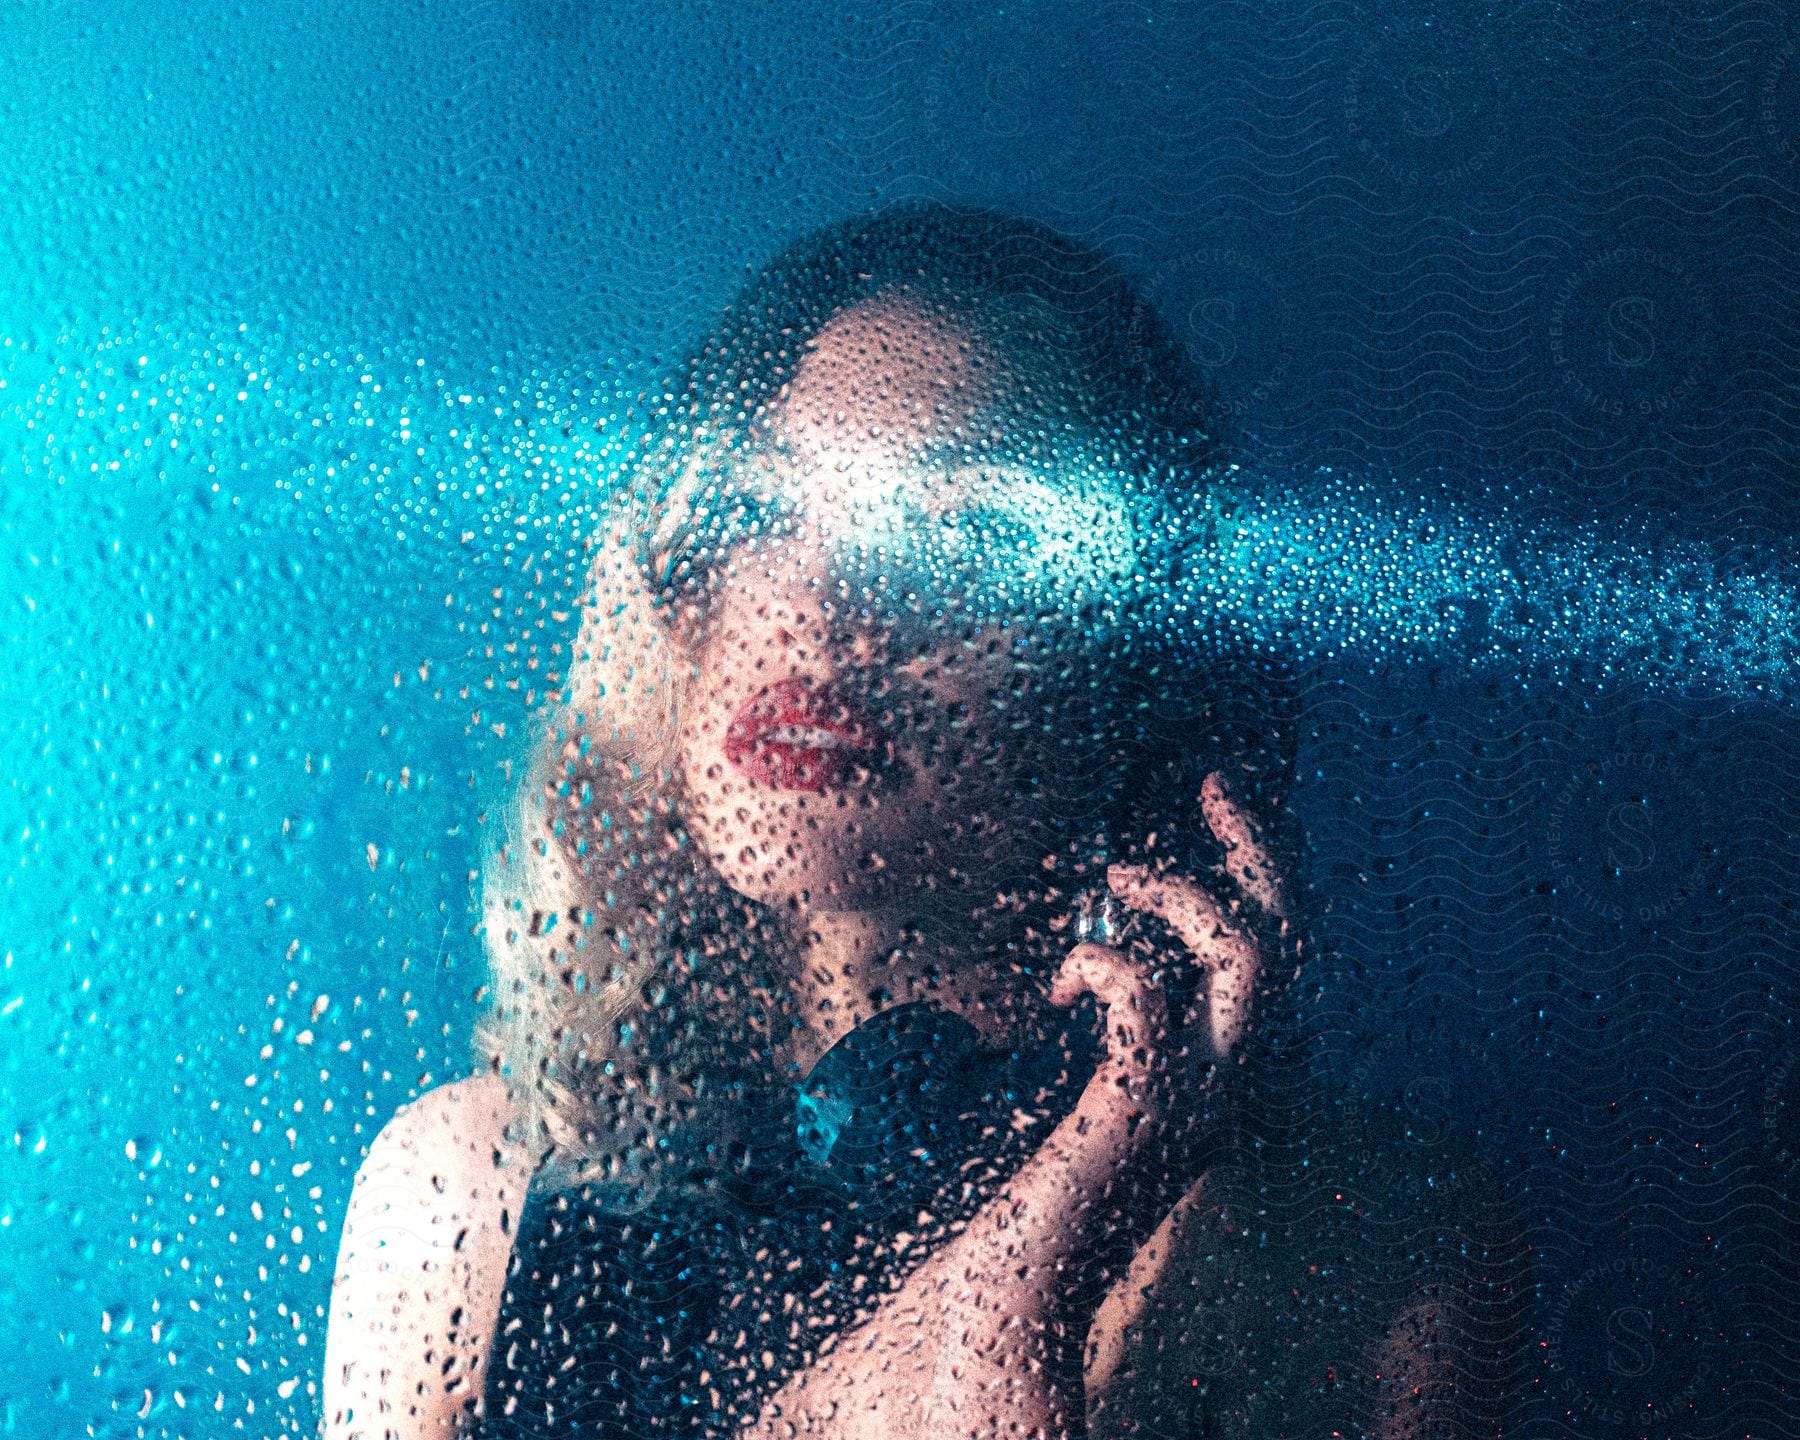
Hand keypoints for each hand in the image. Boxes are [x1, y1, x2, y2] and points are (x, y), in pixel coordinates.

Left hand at [748, 772, 1292, 1439]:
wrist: (1031, 1284)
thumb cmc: (1059, 1179)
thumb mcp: (1116, 1089)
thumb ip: (1140, 1032)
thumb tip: (1118, 954)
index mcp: (1237, 1070)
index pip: (1285, 950)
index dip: (1266, 868)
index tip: (1224, 799)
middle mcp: (1238, 1081)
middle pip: (1288, 935)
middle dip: (1257, 845)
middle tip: (1210, 782)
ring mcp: (1197, 1096)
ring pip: (1247, 955)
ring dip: (1181, 896)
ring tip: (1114, 878)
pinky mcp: (1138, 1107)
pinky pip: (1145, 997)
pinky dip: (1101, 965)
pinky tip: (1060, 979)